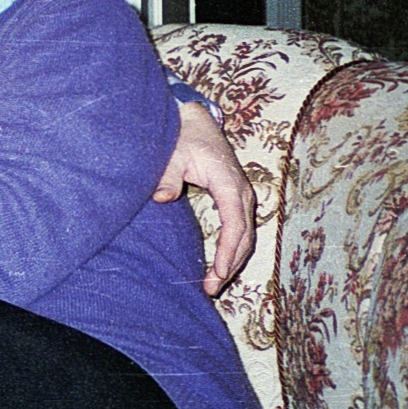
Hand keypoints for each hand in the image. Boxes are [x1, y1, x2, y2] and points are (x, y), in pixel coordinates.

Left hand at [155, 102, 255, 295]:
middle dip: (231, 264)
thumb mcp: (172, 153)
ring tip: (214, 284)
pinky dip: (233, 249)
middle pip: (245, 235)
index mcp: (229, 182)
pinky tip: (220, 266)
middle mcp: (242, 191)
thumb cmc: (183, 137)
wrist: (195, 120)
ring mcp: (242, 196)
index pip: (235, 223)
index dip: (229, 250)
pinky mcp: (236, 199)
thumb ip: (168, 175)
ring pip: (245, 235)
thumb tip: (162, 198)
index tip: (219, 272)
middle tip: (211, 288)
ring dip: (234, 261)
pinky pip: (240, 229)